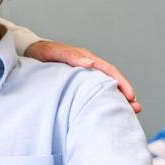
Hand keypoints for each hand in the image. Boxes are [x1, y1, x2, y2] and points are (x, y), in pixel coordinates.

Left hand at [26, 40, 140, 112]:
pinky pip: (93, 92)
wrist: (29, 53)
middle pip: (111, 81)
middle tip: (136, 108)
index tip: (130, 96)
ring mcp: (83, 75)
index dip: (120, 83)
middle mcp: (88, 66)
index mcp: (86, 58)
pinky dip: (102, 99)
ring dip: (116, 98)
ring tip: (128, 112)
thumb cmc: (41, 52)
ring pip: (104, 87)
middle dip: (125, 94)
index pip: (109, 71)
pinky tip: (106, 110)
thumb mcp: (54, 52)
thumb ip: (71, 56)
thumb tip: (90, 62)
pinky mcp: (77, 84)